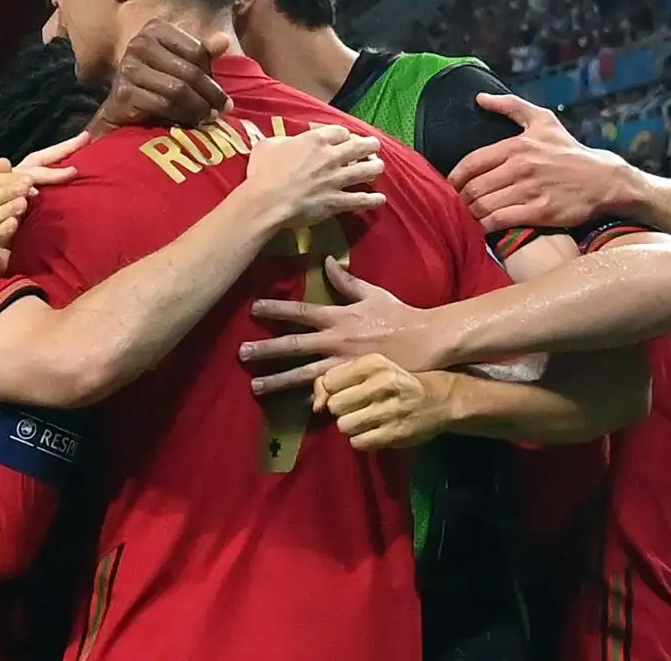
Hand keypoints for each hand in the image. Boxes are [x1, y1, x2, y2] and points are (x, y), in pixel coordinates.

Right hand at [91, 21, 231, 134]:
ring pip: (177, 90)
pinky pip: (162, 105)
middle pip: (189, 71)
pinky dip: (180, 116)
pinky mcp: (124, 93)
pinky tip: (190, 122)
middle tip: (224, 109)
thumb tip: (224, 40)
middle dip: (210, 94)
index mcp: (156, 30)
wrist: (121, 101)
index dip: (213, 74)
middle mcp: (139, 44)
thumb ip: (202, 51)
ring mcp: (129, 68)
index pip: (197, 50)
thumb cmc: (156, 77)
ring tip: (208, 117)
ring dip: (198, 107)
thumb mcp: (179, 59)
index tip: (223, 94)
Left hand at [241, 260, 446, 393]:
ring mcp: (343, 365)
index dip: (275, 308)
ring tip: (256, 387)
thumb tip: (327, 261)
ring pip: (304, 374)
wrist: (428, 341)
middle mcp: (336, 341)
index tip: (253, 308)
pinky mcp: (355, 383)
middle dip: (266, 349)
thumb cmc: (399, 315)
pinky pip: (330, 394)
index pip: (300, 312)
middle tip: (241, 354)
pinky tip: (296, 409)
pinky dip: (315, 402)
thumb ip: (347, 281)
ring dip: (279, 381)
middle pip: (293, 346)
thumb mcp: (372, 293)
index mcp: (338, 317)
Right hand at [243, 125, 386, 229]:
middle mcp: (331, 157)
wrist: (266, 201)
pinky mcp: (337, 201)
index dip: (345, 134)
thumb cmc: (263, 172)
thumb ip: (282, 141)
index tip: (345, 138)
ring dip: (375, 168)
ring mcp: (336, 179)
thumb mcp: (267, 146)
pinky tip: (380, 199)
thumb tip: (285, 142)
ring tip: (379, 167)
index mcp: (315, 140)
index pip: (340, 131)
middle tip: (374, 146)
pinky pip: (360, 200)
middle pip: (359, 147)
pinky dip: (372, 200)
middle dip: (369, 146)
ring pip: (365, 171)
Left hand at [312, 356, 454, 449]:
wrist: (441, 399)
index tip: (341, 393)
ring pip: (344, 425)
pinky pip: (358, 442)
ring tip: (365, 420)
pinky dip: (362, 439)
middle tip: (356, 408)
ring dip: (351, 426)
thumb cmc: (397, 381)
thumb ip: (337, 378)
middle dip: (341, 410)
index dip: (329, 390)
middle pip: (335, 405)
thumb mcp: (371, 369)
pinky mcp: (396, 433)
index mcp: (374, 363)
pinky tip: (374, 431)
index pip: (329, 380)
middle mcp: (382, 384)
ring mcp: (390, 410)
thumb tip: (315, 406)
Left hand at [446, 93, 633, 231]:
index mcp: (516, 146)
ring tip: (470, 215)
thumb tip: (480, 98)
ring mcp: (531, 191)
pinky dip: (486, 225)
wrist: (605, 180)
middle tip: (459, 203)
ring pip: (484, 205)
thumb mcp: (543, 120)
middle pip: (474, 187)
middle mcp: (521, 167)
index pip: (471, 163)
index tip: (451, 185)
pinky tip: (485, 226)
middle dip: (462, 198)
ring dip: (471, 213)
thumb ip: (510, 106)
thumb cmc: (569, 150)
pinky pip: (500, 221)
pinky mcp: (541, 212)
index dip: (455, 177)